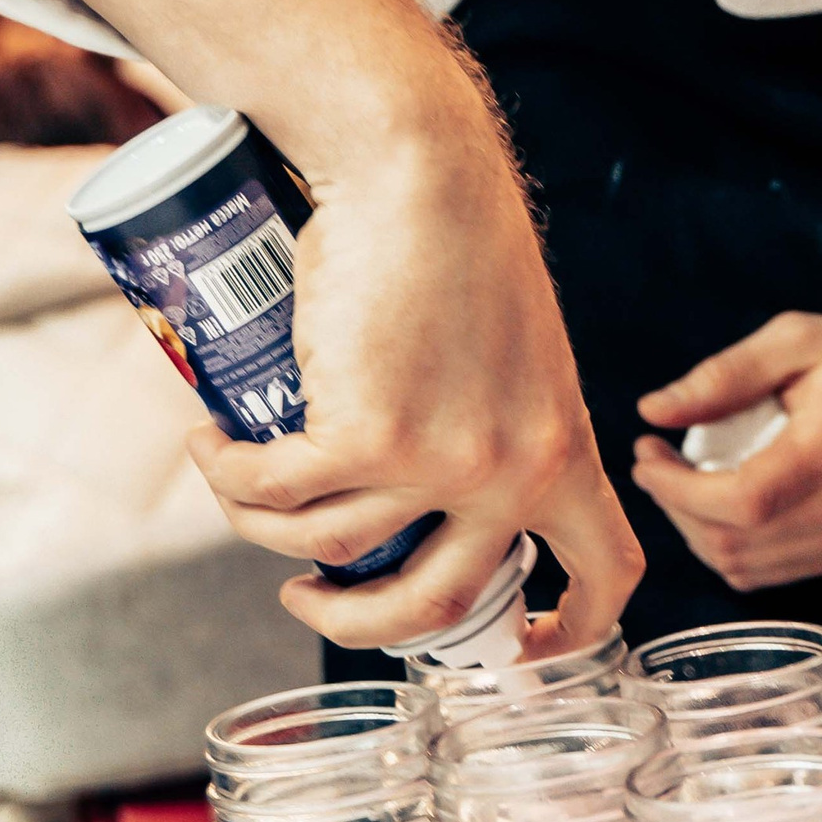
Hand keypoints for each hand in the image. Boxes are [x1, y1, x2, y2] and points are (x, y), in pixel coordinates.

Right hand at [0, 0, 639, 653]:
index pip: (609, 574)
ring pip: (332, 550)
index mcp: (567, 452)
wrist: (423, 170)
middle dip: (357, 625)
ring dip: (267, 535)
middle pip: (437, 607)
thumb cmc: (460, 249)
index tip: (518, 651)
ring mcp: (444, 461)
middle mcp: (516, 472)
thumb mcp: (512, 357)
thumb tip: (428, 502)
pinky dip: (228, 480)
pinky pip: (276, 494)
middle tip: (310, 597)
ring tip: (242, 487)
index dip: (571, 632)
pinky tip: (212, 450)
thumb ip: (497, 425)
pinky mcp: (368, 435)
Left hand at [632, 310, 821, 587]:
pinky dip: (731, 549)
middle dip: (675, 507)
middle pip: (732, 542)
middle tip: (657, 463)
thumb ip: (725, 375)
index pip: (737, 500)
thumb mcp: (798, 339)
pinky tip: (723, 509)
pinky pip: (767, 574)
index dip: (675, 488)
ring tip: (685, 485)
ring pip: (743, 568)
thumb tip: (655, 410)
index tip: (647, 452)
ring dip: (697, 532)